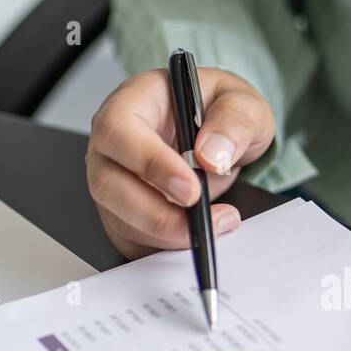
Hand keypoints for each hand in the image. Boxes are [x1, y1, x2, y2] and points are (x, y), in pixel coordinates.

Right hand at [86, 68, 275, 258]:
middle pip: (108, 184)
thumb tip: (212, 154)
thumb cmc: (220, 110)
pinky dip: (165, 248)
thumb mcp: (242, 102)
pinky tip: (196, 237)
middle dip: (156, 213)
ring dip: (166, 234)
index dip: (149, 164)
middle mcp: (113, 144)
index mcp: (132, 103)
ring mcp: (114, 180)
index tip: (190, 188)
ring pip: (120, 219)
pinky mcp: (123, 213)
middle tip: (202, 219)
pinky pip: (132, 240)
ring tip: (213, 226)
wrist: (222, 137)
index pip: (118, 131)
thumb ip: (234, 120)